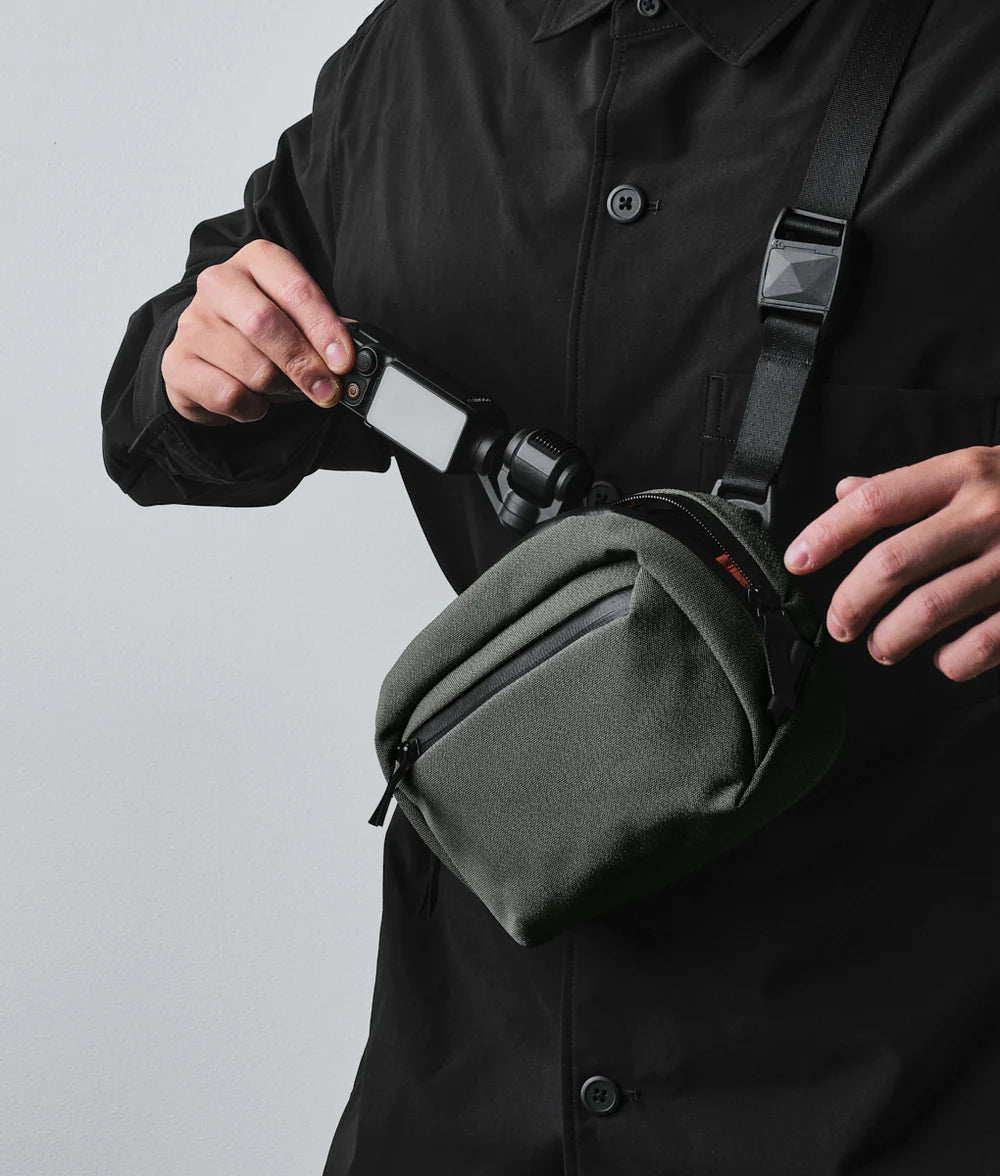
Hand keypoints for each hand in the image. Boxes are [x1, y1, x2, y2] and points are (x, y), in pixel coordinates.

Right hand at [162, 239, 355, 425]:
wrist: (209, 357)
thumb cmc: (262, 337)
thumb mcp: (298, 323)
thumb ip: (324, 333)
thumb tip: (352, 357)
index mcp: (256, 261)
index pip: (294, 288)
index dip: (323, 328)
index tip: (342, 362)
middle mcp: (218, 283)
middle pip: (264, 324)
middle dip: (304, 365)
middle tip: (326, 391)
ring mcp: (192, 322)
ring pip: (252, 368)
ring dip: (280, 391)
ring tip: (282, 389)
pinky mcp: (176, 363)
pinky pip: (228, 396)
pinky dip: (253, 408)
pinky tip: (253, 401)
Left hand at [782, 447, 999, 681]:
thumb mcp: (973, 470)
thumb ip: (909, 486)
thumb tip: (845, 492)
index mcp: (962, 474)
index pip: (876, 503)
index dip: (827, 534)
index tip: (796, 561)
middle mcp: (987, 512)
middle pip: (894, 563)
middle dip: (853, 601)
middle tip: (839, 623)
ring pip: (932, 608)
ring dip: (892, 637)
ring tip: (880, 646)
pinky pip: (985, 642)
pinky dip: (955, 660)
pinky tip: (943, 661)